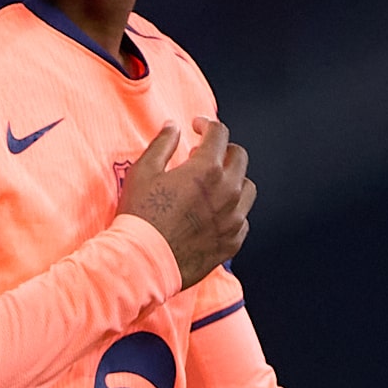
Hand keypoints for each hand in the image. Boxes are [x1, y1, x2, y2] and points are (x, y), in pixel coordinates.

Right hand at [117, 120, 253, 288]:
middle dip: (223, 149)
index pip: (218, 134)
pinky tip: (216, 212)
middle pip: (239, 157)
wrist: (143, 262)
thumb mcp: (143, 172)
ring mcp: (233, 219)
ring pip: (247, 188)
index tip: (196, 127)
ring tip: (214, 184)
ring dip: (233, 179)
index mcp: (207, 169)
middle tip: (205, 154)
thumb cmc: (140, 217)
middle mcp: (228, 191)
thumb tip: (173, 127)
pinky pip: (243, 219)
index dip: (206, 125)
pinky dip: (232, 210)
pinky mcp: (231, 243)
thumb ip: (162, 144)